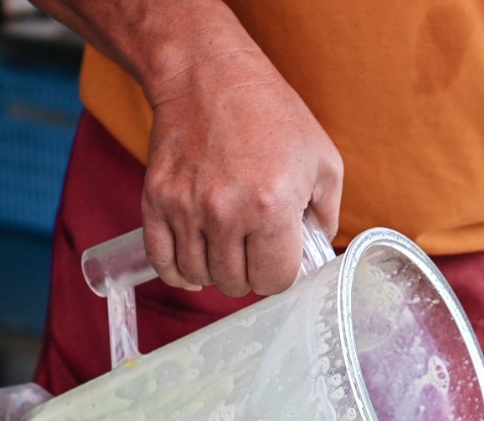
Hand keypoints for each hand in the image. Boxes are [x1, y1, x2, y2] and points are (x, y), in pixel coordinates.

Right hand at [142, 49, 341, 295]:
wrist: (210, 76)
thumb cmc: (271, 114)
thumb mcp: (323, 160)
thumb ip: (327, 214)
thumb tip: (317, 250)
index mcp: (272, 207)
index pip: (273, 279)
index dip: (279, 274)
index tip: (278, 258)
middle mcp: (226, 213)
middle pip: (236, 283)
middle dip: (248, 274)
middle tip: (252, 251)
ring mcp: (186, 208)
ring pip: (200, 275)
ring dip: (216, 272)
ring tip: (226, 251)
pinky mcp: (156, 200)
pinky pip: (162, 260)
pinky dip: (178, 272)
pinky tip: (192, 266)